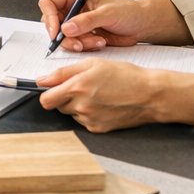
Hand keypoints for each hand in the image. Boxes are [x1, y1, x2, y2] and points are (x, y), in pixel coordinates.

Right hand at [37, 0, 145, 51]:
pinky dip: (85, 46)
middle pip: (52, 23)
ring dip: (78, 43)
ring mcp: (76, 22)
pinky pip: (74, 43)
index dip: (50, 17)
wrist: (140, 25)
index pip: (49, 2)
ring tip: (96, 41)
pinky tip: (100, 42)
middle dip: (64, 36)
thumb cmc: (128, 12)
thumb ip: (87, 21)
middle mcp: (72, 8)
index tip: (57, 32)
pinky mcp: (82, 34)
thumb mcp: (108, 14)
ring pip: (63, 37)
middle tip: (78, 43)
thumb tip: (66, 28)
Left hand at [38, 61, 167, 131]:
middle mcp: (82, 106)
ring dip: (77, 105)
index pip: (45, 100)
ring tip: (97, 94)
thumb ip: (63, 72)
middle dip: (64, 97)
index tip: (52, 89)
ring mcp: (90, 120)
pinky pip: (84, 121)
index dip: (47, 93)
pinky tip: (103, 104)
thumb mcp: (93, 64)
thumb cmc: (126, 76)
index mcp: (77, 88)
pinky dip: (89, 114)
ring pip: (71, 113)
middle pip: (58, 106)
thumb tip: (42, 80)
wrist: (151, 95)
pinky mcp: (99, 129)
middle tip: (82, 87)